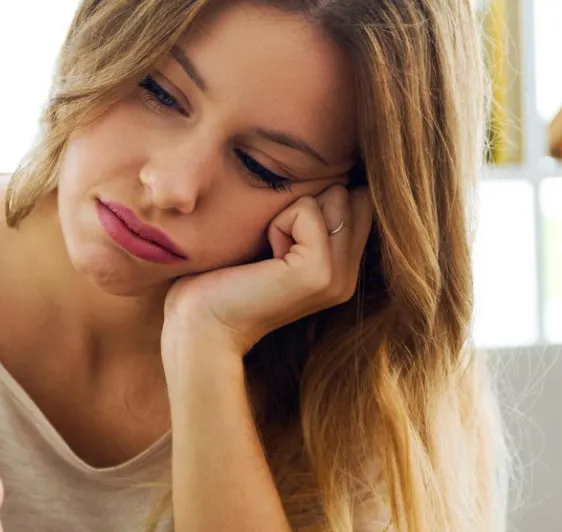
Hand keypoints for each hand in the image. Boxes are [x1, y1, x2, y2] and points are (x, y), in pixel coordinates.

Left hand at [164, 185, 373, 356]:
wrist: (202, 326)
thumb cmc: (223, 281)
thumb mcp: (277, 244)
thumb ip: (310, 220)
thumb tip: (329, 175)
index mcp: (343, 270)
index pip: (360, 202)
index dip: (319, 201)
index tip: (282, 234)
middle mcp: (348, 277)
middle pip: (350, 195)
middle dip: (306, 204)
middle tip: (272, 244)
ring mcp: (337, 277)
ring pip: (334, 197)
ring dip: (291, 212)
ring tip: (268, 251)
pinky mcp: (318, 272)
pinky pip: (308, 211)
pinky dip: (279, 223)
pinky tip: (265, 255)